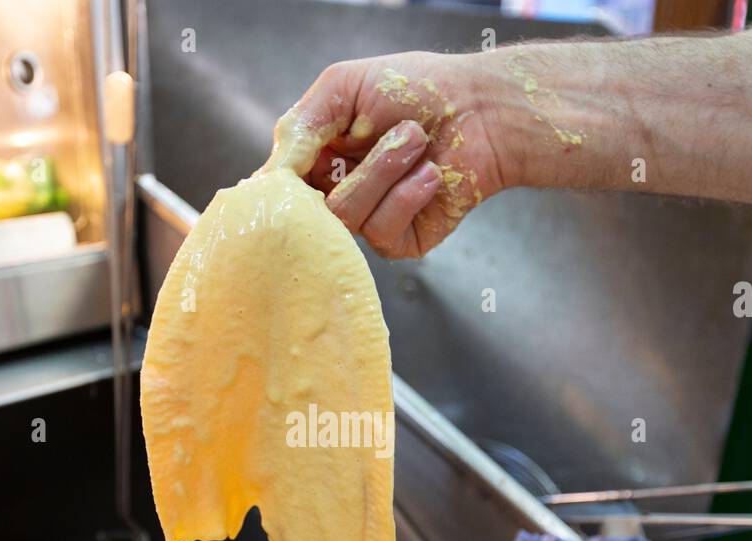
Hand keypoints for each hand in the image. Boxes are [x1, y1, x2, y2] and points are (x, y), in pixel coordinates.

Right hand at [265, 51, 524, 258]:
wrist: (482, 109)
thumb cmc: (418, 88)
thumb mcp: (342, 87)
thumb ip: (299, 126)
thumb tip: (268, 175)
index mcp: (317, 158)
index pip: (280, 188)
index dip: (282, 183)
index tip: (295, 168)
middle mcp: (338, 192)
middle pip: (308, 209)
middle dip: (358, 164)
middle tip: (396, 131)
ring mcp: (369, 220)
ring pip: (347, 218)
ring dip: (387, 171)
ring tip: (419, 140)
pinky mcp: (400, 242)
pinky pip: (382, 233)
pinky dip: (408, 196)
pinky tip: (431, 174)